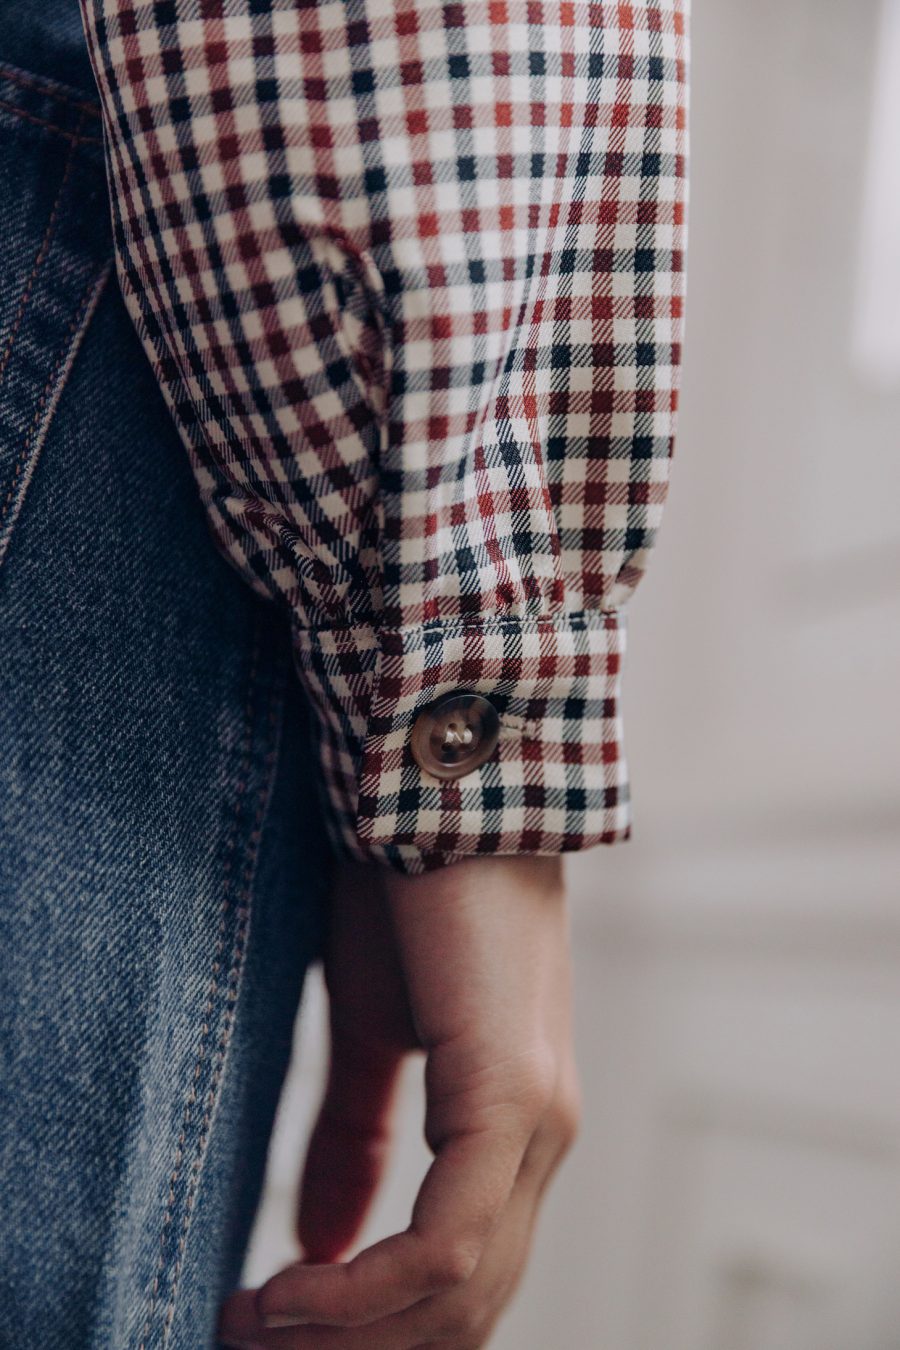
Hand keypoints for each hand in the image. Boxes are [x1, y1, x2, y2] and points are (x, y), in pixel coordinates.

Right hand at [219, 854, 579, 1348]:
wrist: (441, 791)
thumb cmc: (411, 897)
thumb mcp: (367, 1031)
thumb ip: (352, 1136)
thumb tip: (319, 1238)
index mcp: (514, 1123)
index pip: (460, 1274)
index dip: (369, 1329)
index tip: (268, 1324)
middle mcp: (544, 1136)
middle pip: (464, 1306)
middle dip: (355, 1349)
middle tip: (249, 1343)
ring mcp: (538, 1120)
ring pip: (459, 1292)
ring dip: (348, 1334)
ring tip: (253, 1322)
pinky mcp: (510, 1095)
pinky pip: (448, 1242)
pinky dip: (365, 1290)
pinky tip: (291, 1292)